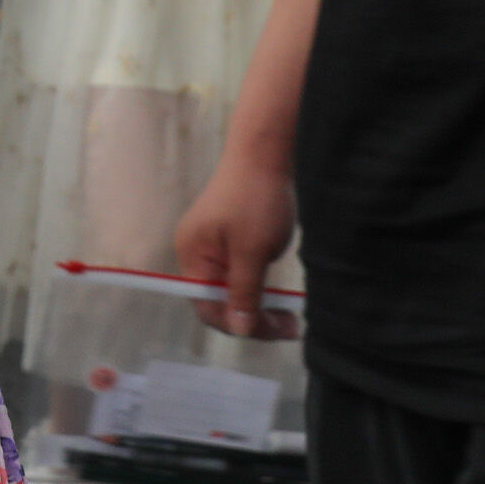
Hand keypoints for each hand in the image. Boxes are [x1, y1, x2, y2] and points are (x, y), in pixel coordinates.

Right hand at [174, 147, 298, 340]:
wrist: (265, 153)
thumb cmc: (256, 199)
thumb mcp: (252, 251)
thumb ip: (244, 292)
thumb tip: (239, 330)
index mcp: (192, 255)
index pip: (208, 306)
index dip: (239, 324)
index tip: (276, 329)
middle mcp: (196, 253)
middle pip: (220, 301)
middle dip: (255, 317)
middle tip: (292, 326)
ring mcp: (212, 245)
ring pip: (233, 289)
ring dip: (261, 305)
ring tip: (291, 314)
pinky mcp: (229, 239)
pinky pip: (240, 274)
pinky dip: (260, 287)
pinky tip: (280, 294)